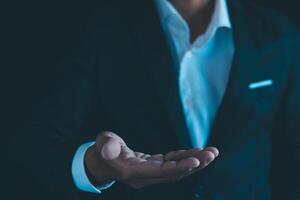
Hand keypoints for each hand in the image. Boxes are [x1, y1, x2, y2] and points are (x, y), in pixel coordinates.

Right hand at [85, 131, 218, 188]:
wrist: (102, 161)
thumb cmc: (102, 150)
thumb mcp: (102, 144)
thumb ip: (106, 146)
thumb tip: (109, 149)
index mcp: (133, 172)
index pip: (160, 172)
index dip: (178, 167)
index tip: (196, 160)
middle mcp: (145, 177)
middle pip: (173, 173)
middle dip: (194, 164)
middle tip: (213, 154)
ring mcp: (151, 174)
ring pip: (176, 170)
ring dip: (195, 162)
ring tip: (212, 153)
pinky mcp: (154, 168)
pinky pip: (173, 165)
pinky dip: (186, 159)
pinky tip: (197, 152)